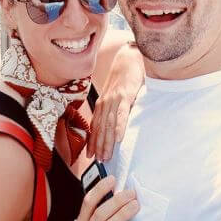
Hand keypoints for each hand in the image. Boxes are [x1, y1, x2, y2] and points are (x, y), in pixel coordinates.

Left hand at [87, 42, 143, 160]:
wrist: (129, 58)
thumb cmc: (124, 77)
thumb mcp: (116, 93)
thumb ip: (114, 108)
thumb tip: (115, 125)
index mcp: (102, 103)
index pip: (95, 126)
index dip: (92, 142)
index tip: (91, 156)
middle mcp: (105, 102)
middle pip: (100, 128)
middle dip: (99, 146)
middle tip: (99, 162)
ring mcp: (114, 99)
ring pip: (108, 124)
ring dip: (107, 141)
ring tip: (107, 156)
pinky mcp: (125, 95)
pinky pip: (121, 114)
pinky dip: (119, 126)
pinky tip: (118, 138)